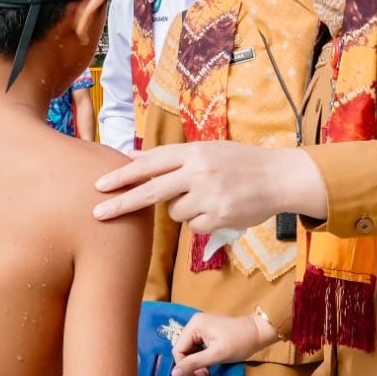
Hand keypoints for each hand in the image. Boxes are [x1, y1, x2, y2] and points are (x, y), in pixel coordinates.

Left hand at [93, 142, 327, 231]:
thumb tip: (133, 157)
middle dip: (122, 203)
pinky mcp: (219, 217)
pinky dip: (201, 221)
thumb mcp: (205, 149)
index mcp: (193, 151)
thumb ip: (171, 155)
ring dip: (182, 209)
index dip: (123, 175)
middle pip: (150, 191)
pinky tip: (219, 209)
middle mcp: (198, 172)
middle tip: (97, 212)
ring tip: (206, 197)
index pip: (150, 164)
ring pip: (174, 212)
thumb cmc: (239, 161)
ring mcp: (209, 196)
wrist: (279, 177)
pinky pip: (194, 226)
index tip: (100, 184)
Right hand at [170, 311, 277, 375]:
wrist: (258, 333)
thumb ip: (194, 364)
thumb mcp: (216, 355)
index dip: (183, 366)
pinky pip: (197, 348)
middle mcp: (194, 323)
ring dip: (196, 364)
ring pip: (190, 350)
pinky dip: (201, 359)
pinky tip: (208, 366)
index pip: (178, 349)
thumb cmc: (239, 343)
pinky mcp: (207, 332)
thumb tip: (173, 375)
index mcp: (194, 325)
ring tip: (207, 374)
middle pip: (183, 349)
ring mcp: (201, 327)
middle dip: (191, 366)